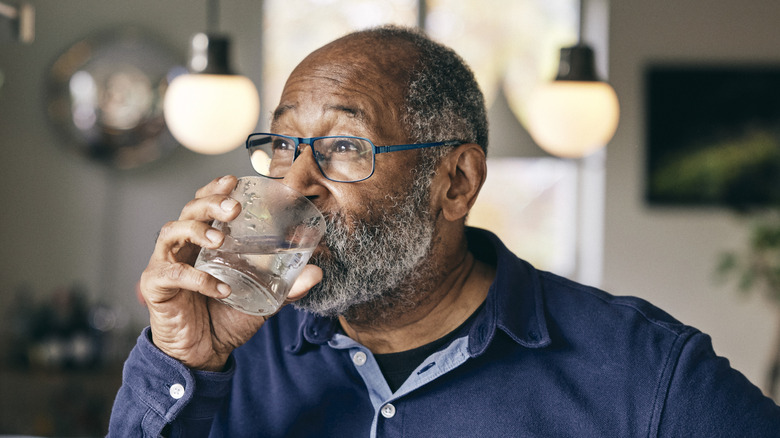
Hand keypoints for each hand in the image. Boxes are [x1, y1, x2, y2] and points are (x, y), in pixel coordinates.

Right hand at [139, 175, 322, 370]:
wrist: (203, 354)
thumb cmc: (225, 318)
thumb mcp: (261, 300)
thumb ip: (286, 287)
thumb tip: (317, 273)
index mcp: (204, 241)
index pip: (205, 205)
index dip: (215, 189)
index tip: (233, 180)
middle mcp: (183, 247)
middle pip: (189, 211)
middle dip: (210, 203)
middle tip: (233, 207)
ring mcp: (166, 263)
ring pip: (171, 232)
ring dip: (198, 231)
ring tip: (220, 240)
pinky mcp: (156, 285)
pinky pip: (172, 273)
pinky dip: (196, 278)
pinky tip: (219, 288)